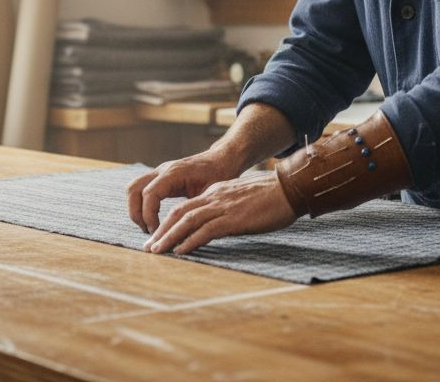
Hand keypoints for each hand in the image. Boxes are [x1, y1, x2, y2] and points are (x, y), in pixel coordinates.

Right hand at [125, 150, 240, 233]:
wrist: (221, 160)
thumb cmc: (219, 175)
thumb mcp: (210, 193)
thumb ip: (196, 209)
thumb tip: (184, 232)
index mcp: (174, 173)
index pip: (150, 193)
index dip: (149, 215)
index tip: (157, 232)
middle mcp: (162, 170)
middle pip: (133, 189)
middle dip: (136, 213)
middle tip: (148, 232)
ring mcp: (159, 172)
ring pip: (133, 188)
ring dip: (136, 209)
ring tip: (149, 228)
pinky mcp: (160, 177)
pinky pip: (141, 190)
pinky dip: (141, 205)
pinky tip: (153, 220)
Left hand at [143, 172, 299, 254]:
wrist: (290, 188)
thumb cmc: (272, 197)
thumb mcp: (243, 201)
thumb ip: (228, 210)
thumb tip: (219, 225)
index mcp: (216, 192)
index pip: (186, 207)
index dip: (170, 223)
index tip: (160, 237)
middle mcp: (215, 197)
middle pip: (179, 213)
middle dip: (162, 231)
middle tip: (150, 248)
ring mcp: (223, 207)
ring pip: (187, 221)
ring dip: (169, 237)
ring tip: (157, 252)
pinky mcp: (233, 218)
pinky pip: (205, 230)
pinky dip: (190, 241)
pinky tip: (180, 251)